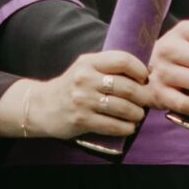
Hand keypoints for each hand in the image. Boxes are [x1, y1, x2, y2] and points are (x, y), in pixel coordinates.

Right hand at [0, 50, 151, 140]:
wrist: (42, 106)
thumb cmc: (72, 86)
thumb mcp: (86, 68)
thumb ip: (109, 67)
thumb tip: (146, 71)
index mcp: (89, 62)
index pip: (123, 60)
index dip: (140, 70)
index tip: (144, 79)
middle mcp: (85, 79)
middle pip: (127, 87)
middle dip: (143, 96)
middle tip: (146, 101)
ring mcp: (83, 100)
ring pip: (123, 108)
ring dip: (137, 114)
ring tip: (138, 115)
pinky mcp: (81, 120)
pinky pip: (113, 125)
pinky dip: (126, 128)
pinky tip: (129, 127)